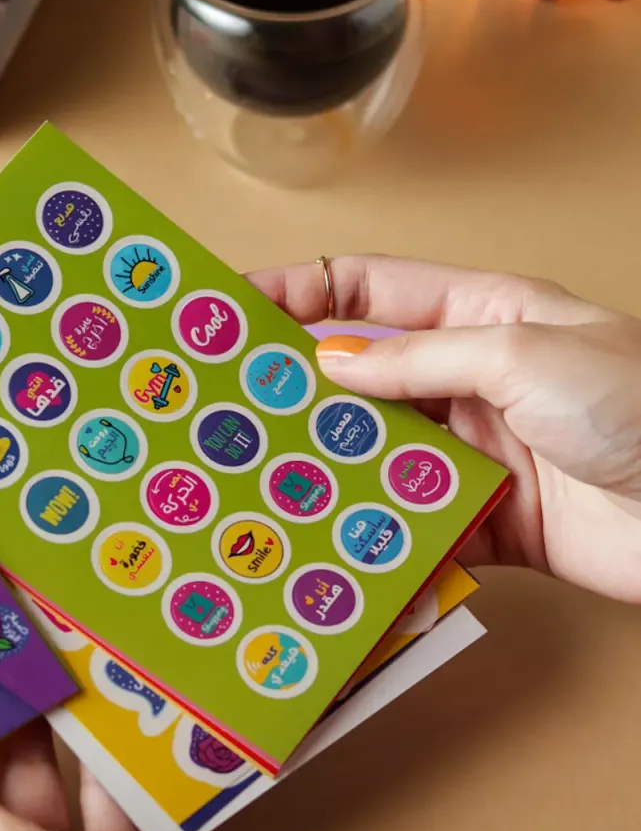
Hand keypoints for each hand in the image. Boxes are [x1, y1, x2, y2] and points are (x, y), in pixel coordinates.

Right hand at [247, 256, 640, 603]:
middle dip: (299, 389)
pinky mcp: (485, 521)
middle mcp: (472, 380)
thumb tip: (332, 363)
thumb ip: (421, 359)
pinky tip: (330, 538)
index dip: (302, 292)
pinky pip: (411, 524)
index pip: (371, 292)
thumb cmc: (637, 406)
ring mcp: (475, 453)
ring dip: (329, 465)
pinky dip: (373, 533)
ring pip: (378, 455)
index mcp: (483, 314)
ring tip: (263, 475)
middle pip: (364, 378)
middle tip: (230, 405)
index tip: (235, 308)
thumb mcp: (522, 353)